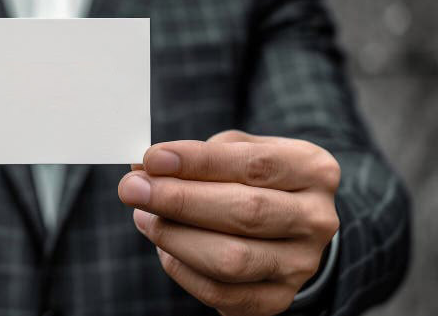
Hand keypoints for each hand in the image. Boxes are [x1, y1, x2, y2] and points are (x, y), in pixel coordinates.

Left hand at [118, 130, 339, 315]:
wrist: (289, 224)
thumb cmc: (255, 178)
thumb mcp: (237, 151)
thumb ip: (196, 156)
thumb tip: (144, 168)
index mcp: (312, 170)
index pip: (255, 164)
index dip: (199, 162)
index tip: (152, 159)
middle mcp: (315, 219)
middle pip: (246, 212)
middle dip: (179, 200)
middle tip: (133, 189)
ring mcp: (301, 264)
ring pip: (232, 259)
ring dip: (176, 237)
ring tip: (144, 217)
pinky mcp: (278, 299)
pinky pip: (221, 294)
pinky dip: (182, 270)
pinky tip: (164, 247)